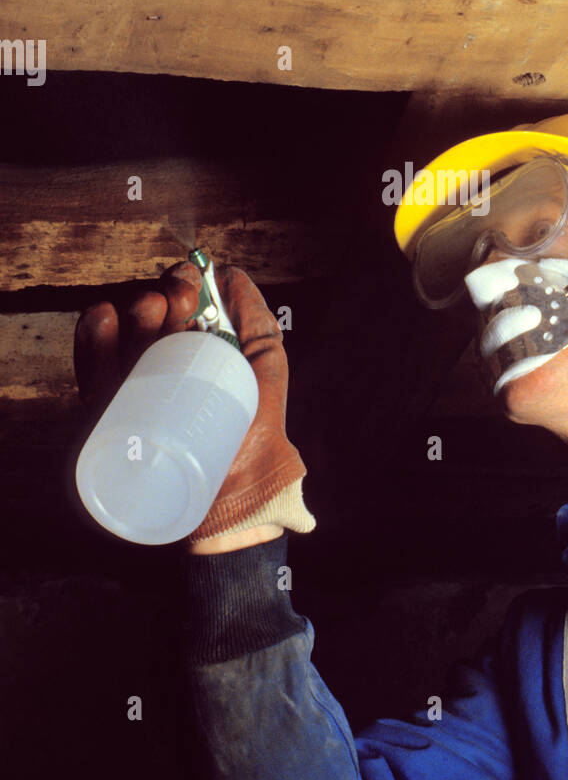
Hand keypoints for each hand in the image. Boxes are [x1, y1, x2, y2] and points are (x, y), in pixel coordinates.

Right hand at [74, 260, 314, 549]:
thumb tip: (234, 275)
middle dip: (159, 295)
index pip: (176, 305)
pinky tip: (101, 318)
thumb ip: (257, 327)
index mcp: (190, 352)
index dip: (181, 283)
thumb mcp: (264, 374)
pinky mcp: (110, 418)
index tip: (194, 280)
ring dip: (128, 311)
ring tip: (149, 309)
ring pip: (117, 339)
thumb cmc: (255, 440)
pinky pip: (91, 374)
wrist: (237, 504)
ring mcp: (131, 391)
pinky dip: (91, 342)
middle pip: (146, 318)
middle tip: (176, 299)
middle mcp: (155, 367)